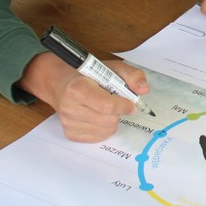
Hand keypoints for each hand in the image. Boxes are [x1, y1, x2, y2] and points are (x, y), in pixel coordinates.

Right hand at [19, 52, 148, 142]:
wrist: (61, 84)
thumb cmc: (89, 76)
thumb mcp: (111, 68)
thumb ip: (131, 75)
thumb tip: (143, 89)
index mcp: (77, 88)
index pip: (107, 106)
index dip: (124, 105)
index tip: (131, 103)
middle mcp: (69, 107)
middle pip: (108, 120)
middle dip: (118, 112)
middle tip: (113, 102)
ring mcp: (68, 123)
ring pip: (106, 131)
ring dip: (112, 121)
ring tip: (103, 108)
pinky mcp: (70, 134)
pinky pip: (98, 137)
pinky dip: (104, 128)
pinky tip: (97, 116)